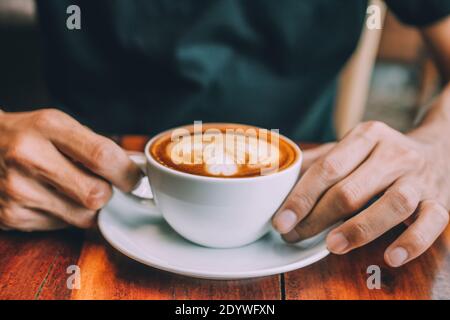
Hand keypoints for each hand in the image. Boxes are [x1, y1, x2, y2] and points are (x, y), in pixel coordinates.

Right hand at [0, 109, 141, 230]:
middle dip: (109, 192)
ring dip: (89, 207)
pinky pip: (62, 226)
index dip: (126, 173)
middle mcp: (28, 157)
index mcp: (48, 126)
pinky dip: (67, 215)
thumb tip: (132, 174)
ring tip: (73, 188)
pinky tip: (52, 197)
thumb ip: (95, 146)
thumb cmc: (28, 134)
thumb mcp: (59, 125)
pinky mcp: (11, 216)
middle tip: (104, 184)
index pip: (102, 157)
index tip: (134, 179)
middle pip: (96, 194)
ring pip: (83, 216)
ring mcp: (17, 190)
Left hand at [272, 121, 449, 266]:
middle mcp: (394, 153)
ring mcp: (419, 178)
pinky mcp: (440, 201)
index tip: (282, 220)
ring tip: (332, 245)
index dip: (302, 197)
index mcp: (367, 136)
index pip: (328, 168)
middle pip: (352, 189)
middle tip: (295, 237)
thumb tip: (279, 175)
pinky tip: (391, 256)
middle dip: (318, 217)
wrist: (439, 151)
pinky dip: (412, 241)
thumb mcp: (353, 147)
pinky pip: (432, 223)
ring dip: (359, 228)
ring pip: (393, 203)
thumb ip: (320, 159)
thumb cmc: (382, 155)